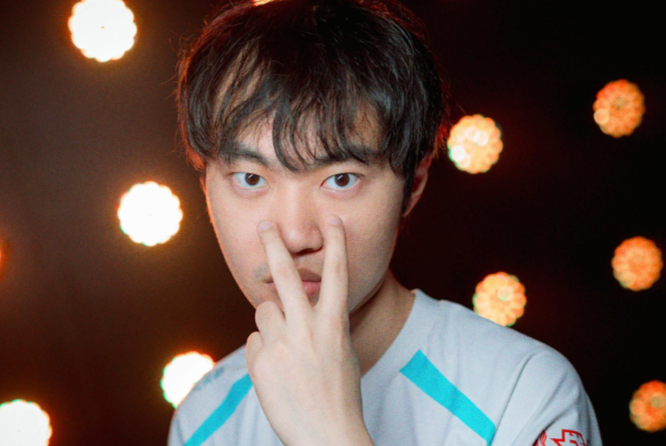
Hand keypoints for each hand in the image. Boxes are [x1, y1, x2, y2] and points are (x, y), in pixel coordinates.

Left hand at [245, 215, 372, 445]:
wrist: (325, 434)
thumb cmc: (338, 392)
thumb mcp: (339, 351)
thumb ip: (318, 325)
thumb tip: (289, 308)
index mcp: (333, 325)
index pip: (337, 275)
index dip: (337, 243)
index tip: (334, 220)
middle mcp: (306, 329)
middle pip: (286, 275)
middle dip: (274, 245)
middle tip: (264, 225)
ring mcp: (281, 345)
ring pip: (264, 312)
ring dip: (271, 323)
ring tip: (286, 352)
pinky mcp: (259, 362)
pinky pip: (254, 341)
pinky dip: (263, 351)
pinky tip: (277, 372)